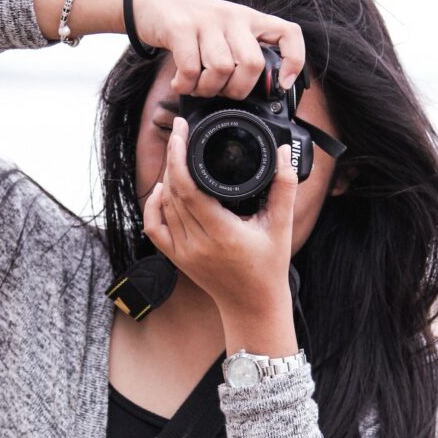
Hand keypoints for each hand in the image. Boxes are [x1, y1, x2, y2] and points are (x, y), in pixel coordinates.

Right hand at [131, 0, 305, 98]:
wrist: (150, 5)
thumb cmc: (190, 27)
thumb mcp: (223, 33)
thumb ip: (240, 54)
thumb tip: (256, 89)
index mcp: (249, 19)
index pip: (288, 33)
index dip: (293, 60)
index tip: (282, 84)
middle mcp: (232, 17)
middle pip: (252, 64)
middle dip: (237, 90)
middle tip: (221, 92)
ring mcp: (207, 21)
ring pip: (222, 69)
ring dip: (207, 89)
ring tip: (196, 87)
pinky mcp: (181, 28)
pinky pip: (192, 69)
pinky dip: (186, 85)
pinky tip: (180, 83)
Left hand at [143, 116, 297, 314]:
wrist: (252, 305)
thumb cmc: (268, 268)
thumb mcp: (281, 226)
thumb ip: (284, 187)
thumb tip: (282, 153)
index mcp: (221, 233)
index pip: (187, 187)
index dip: (179, 155)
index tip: (182, 131)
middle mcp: (197, 243)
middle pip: (172, 191)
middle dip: (172, 158)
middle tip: (181, 135)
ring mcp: (183, 252)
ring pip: (163, 206)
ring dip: (166, 178)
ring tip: (177, 156)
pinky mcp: (177, 258)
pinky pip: (154, 228)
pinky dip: (153, 206)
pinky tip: (161, 190)